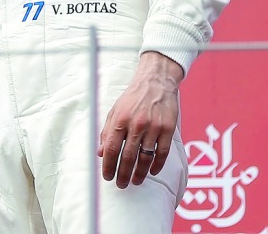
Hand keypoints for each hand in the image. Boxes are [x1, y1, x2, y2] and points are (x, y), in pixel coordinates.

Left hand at [96, 51, 183, 188]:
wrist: (156, 82)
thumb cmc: (133, 98)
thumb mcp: (114, 110)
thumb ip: (106, 131)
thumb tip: (100, 153)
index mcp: (120, 119)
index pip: (111, 148)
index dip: (108, 165)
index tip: (107, 176)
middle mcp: (136, 124)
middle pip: (128, 156)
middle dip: (123, 174)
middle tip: (120, 185)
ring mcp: (153, 127)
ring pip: (145, 157)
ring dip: (139, 173)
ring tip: (135, 182)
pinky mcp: (168, 129)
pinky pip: (162, 153)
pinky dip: (157, 165)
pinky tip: (152, 172)